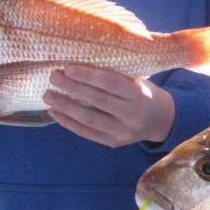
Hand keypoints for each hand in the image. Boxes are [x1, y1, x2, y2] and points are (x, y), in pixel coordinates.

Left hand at [45, 65, 174, 147]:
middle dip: (72, 88)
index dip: (88, 75)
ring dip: (65, 107)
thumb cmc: (144, 94)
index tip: (67, 68)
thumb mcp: (138, 81)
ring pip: (89, 119)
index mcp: (140, 95)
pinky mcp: (114, 142)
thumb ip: (116, 77)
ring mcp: (123, 132)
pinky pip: (87, 133)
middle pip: (97, 100)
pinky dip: (68, 122)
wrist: (161, 120)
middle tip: (53, 77)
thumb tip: (79, 67)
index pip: (110, 83)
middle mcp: (132, 114)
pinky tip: (54, 113)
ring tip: (48, 95)